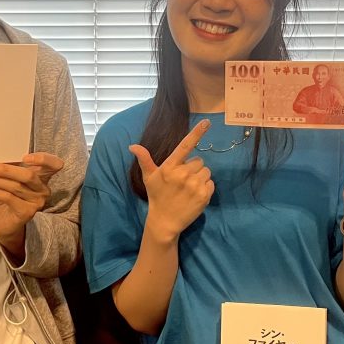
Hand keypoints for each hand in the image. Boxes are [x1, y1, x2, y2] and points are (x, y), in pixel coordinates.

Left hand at [0, 152, 64, 253]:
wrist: (1, 223)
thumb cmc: (4, 197)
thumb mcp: (6, 179)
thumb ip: (7, 167)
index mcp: (41, 177)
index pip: (54, 164)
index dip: (43, 159)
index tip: (25, 158)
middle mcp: (43, 189)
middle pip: (28, 175)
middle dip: (5, 170)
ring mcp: (37, 202)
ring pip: (15, 186)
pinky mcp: (27, 212)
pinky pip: (8, 197)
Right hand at [129, 120, 214, 241]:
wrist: (165, 221)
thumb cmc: (157, 196)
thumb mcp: (149, 177)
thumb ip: (144, 159)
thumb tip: (132, 146)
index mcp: (170, 167)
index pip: (185, 145)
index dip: (197, 133)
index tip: (207, 122)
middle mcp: (183, 174)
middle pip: (199, 160)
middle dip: (193, 168)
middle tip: (182, 180)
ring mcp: (195, 185)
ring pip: (206, 171)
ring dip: (200, 177)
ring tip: (188, 188)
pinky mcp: (204, 195)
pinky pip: (211, 183)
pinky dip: (205, 187)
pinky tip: (194, 195)